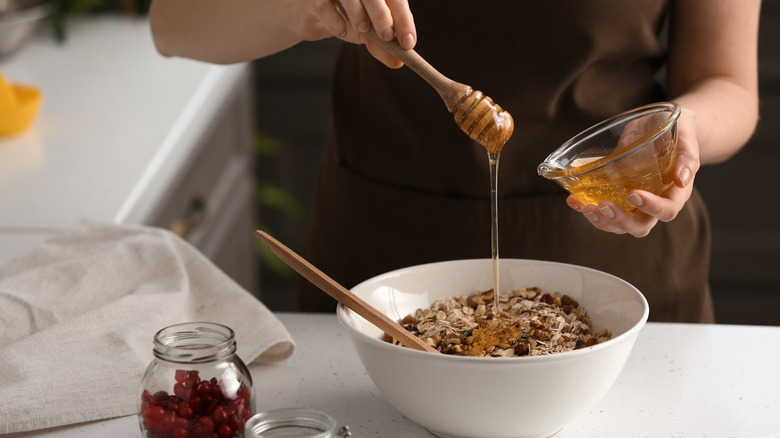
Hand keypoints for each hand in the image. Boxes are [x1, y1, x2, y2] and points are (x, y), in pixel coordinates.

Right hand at [301, 0, 415, 67]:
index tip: (408, 43)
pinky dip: (335, 21)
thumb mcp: (368, 33)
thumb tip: (398, 62)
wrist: (313, 15)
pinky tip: (341, 32)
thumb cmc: (346, 18)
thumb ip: (382, 46)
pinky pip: (325, 7)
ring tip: (363, 29)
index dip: (404, 19)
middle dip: (382, 15)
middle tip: (387, 36)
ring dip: (359, 13)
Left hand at [566, 106, 699, 237]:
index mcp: (675, 193)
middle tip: (604, 205)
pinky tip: (574, 200)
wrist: (662, 124)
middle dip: (621, 220)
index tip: (633, 194)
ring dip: (601, 221)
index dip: (651, 207)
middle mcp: (655, 203)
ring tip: (585, 207)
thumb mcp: (686, 136)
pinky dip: (586, 208)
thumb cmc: (678, 131)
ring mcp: (634, 204)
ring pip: (619, 225)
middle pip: (640, 226)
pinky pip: (603, 211)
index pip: (667, 211)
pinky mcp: (617, 196)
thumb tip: (683, 178)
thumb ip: (687, 156)